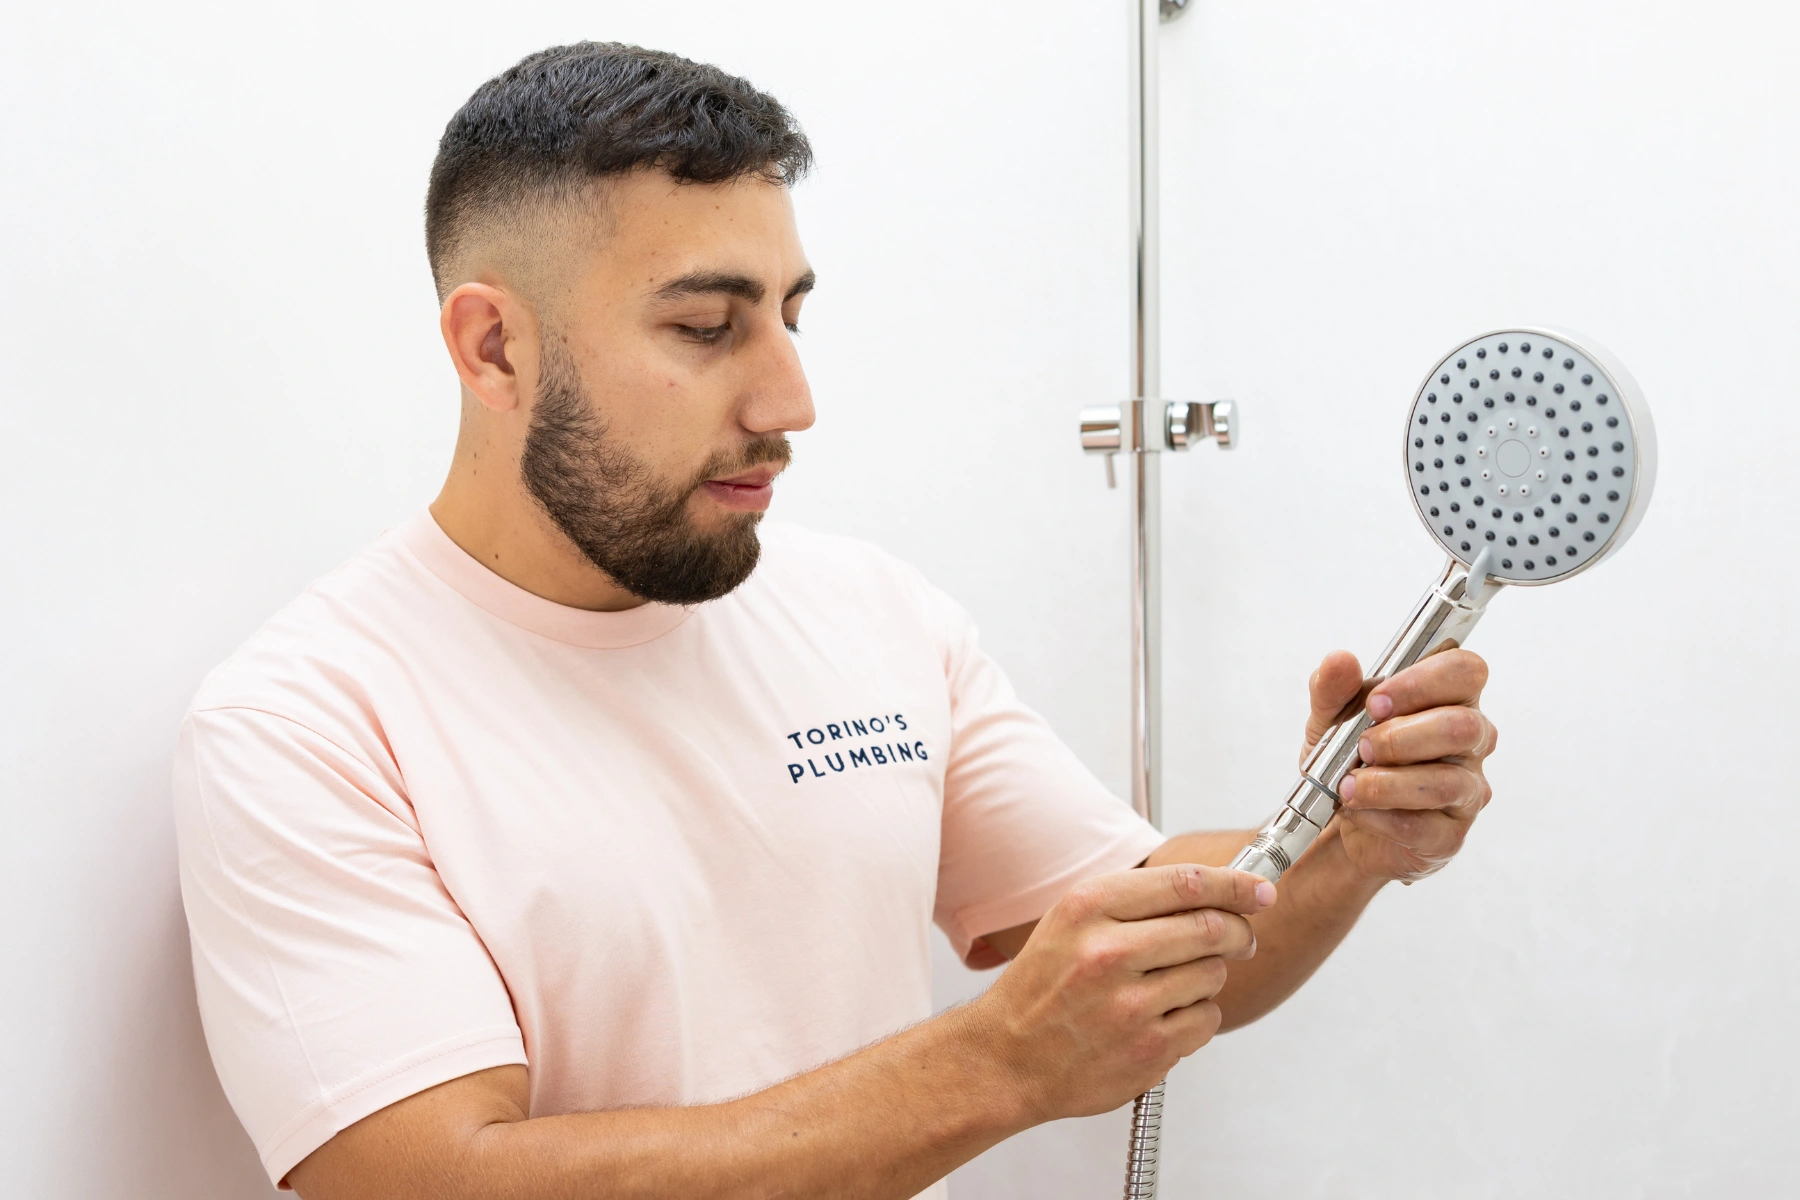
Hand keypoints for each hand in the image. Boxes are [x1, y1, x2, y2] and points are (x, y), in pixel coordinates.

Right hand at [968, 864, 1273, 1121]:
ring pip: (1213, 974)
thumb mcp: (1070, 923)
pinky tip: (1162, 1017)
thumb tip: (1214, 891)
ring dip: (1209, 976)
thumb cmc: (1040, 989)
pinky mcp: (1148, 1050)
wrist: (1006, 1059)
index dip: (1235, 884)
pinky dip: (1197, 1016)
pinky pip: (1206, 1020)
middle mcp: (1108, 952)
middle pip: (1211, 927)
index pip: (1185, 883)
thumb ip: (1136, 902)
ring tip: (1172, 985)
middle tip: (1241, 937)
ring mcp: (1129, 1005)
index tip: (1260, 889)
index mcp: (1088, 909)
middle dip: (1239, 931)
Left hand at [1304, 648, 1496, 883]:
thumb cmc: (1348, 758)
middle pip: (1463, 727)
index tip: (1376, 702)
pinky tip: (1357, 811)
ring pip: (1447, 781)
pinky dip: (1379, 817)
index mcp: (1449, 698)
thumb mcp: (1329, 718)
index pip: (1466, 670)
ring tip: (1348, 785)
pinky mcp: (1450, 835)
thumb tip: (1340, 660)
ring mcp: (1467, 791)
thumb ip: (1332, 688)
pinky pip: (1423, 826)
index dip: (1422, 682)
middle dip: (1401, 737)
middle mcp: (1470, 742)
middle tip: (1362, 746)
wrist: (1333, 820)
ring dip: (1386, 783)